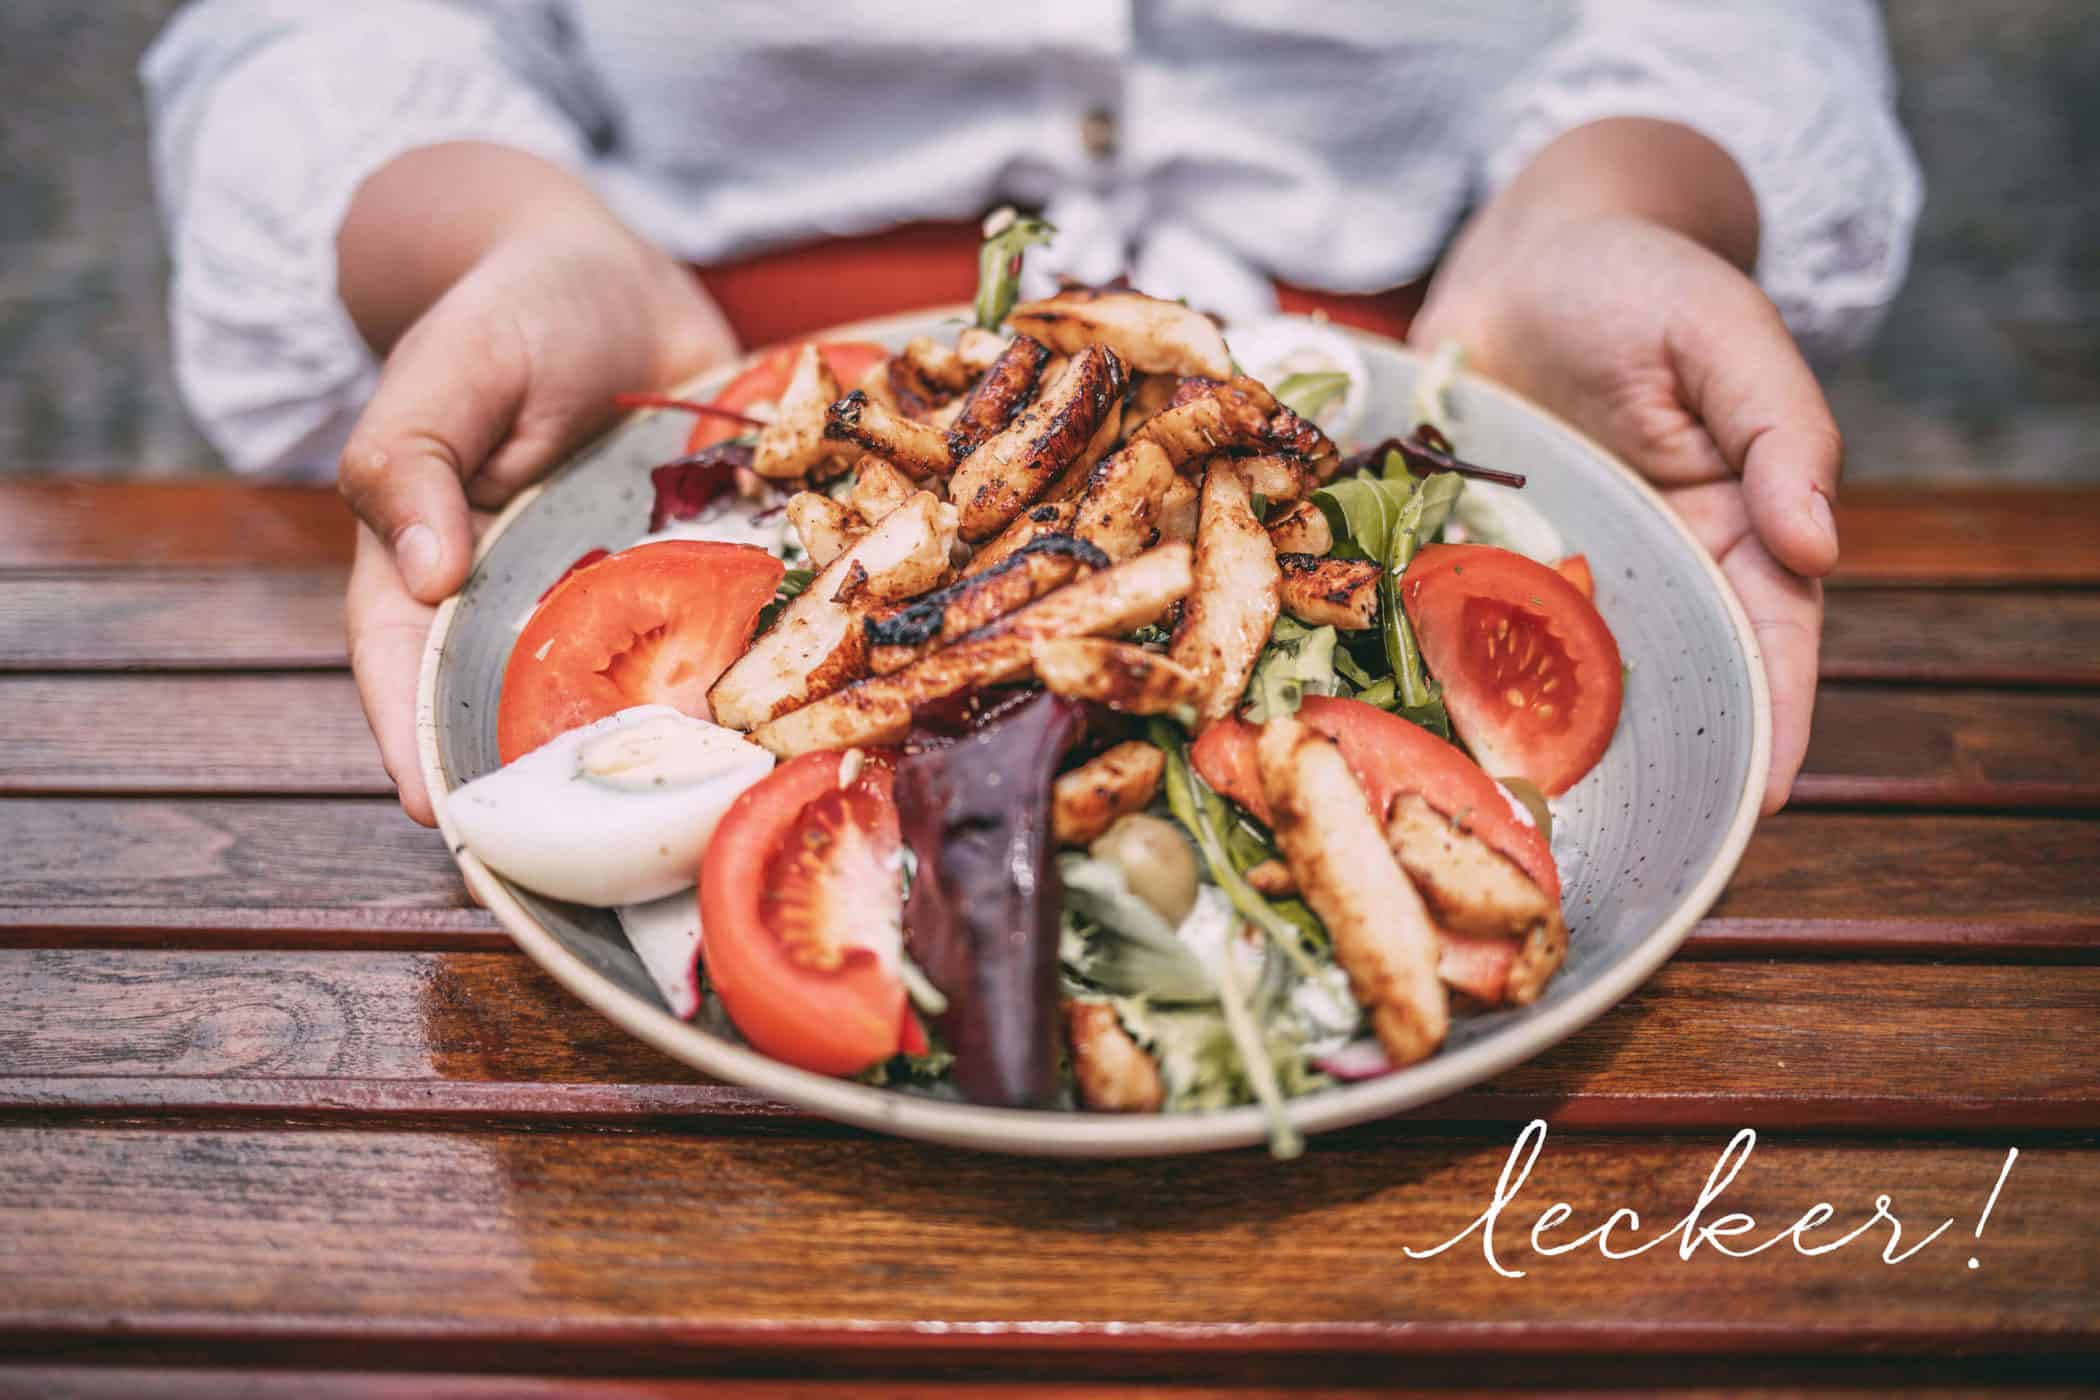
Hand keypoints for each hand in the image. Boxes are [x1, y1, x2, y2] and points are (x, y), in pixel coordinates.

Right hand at [338, 149, 734, 823]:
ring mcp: (624, 604)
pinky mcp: (703, 582)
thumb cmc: (511, 314)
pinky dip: (757, 682)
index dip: (422, 749)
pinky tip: (797, 729)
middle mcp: (532, 610)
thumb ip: (414, 459)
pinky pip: (727, 642)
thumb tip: (426, 574)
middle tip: (598, 856)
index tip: (448, 823)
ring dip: (672, 754)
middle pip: (530, 714)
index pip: (413, 676)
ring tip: (707, 816)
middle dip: (562, 785)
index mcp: (440, 571)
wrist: (619, 279)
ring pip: (638, 698)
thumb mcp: (450, 368)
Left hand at [1413, 130, 1838, 813]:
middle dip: (1649, 764)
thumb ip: (1781, 432)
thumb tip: (1820, 545)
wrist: (1524, 251)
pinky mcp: (1465, 560)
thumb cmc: (1641, 280)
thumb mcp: (1725, 336)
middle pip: (1658, 686)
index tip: (1758, 801)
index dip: (1771, 723)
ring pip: (1552, 679)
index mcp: (1727, 531)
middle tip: (1626, 844)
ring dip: (1539, 743)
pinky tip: (1423, 734)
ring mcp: (1547, 572)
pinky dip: (1444, 681)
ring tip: (1521, 821)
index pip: (1766, 644)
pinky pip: (1456, 632)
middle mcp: (1639, 571)